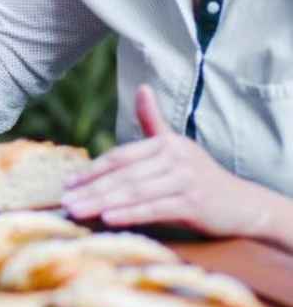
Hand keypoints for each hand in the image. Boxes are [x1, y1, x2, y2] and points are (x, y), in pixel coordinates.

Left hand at [61, 85, 271, 237]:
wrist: (243, 204)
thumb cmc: (200, 176)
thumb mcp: (176, 146)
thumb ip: (153, 122)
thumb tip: (142, 88)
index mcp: (166, 143)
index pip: (120, 157)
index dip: (92, 170)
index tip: (68, 182)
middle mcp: (175, 158)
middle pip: (123, 176)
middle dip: (91, 189)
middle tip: (64, 201)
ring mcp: (185, 181)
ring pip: (134, 192)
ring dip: (102, 203)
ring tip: (77, 211)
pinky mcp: (194, 204)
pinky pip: (154, 209)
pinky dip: (130, 214)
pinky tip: (108, 218)